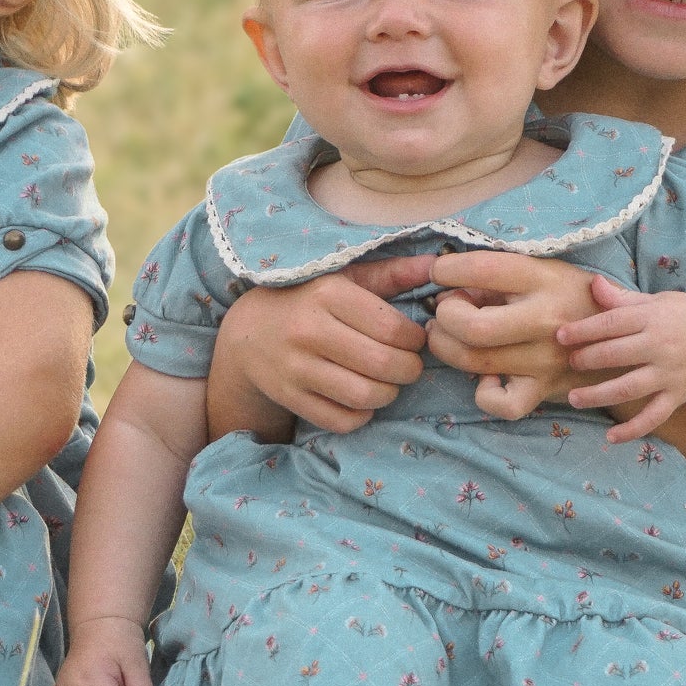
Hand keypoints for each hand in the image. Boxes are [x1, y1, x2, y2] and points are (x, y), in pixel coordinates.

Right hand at [209, 255, 432, 436]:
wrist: (247, 332)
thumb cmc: (308, 299)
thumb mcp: (344, 278)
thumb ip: (392, 273)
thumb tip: (439, 266)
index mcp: (328, 294)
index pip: (394, 330)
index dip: (416, 340)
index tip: (415, 339)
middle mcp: (309, 331)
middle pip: (385, 365)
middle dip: (409, 370)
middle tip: (408, 365)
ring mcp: (295, 368)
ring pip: (365, 396)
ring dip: (389, 394)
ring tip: (387, 381)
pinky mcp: (289, 397)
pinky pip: (341, 420)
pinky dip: (361, 415)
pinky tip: (361, 398)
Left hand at [423, 252, 605, 417]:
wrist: (626, 338)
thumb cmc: (573, 296)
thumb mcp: (543, 270)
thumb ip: (495, 278)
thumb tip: (445, 289)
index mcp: (543, 279)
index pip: (483, 269)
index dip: (447, 269)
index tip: (439, 272)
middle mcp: (546, 320)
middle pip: (472, 327)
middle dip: (445, 317)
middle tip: (444, 311)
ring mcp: (545, 360)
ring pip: (473, 361)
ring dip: (446, 347)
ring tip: (447, 335)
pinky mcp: (544, 390)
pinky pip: (501, 404)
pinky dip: (482, 393)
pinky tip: (485, 375)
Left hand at [555, 275, 685, 442]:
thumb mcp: (657, 301)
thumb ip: (623, 298)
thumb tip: (594, 283)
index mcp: (654, 317)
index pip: (612, 323)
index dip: (584, 330)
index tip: (561, 336)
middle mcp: (661, 346)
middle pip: (616, 355)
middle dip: (587, 360)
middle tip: (570, 363)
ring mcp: (670, 373)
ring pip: (629, 388)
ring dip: (598, 395)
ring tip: (573, 399)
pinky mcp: (678, 396)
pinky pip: (654, 416)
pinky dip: (633, 430)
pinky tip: (611, 437)